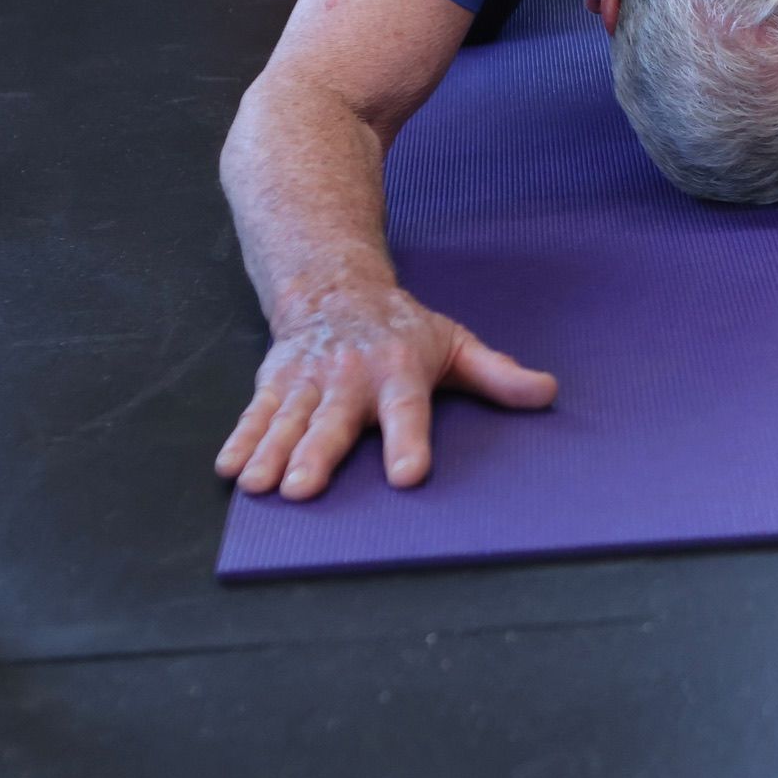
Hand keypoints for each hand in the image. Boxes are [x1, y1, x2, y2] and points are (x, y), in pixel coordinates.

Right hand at [215, 284, 557, 499]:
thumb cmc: (403, 329)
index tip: (408, 476)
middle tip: (304, 488)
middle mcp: (350, 376)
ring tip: (260, 486)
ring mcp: (308, 381)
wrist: (337, 289)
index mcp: (399, 370)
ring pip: (288, 421)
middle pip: (334, 422)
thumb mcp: (455, 344)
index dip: (408, 442)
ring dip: (272, 453)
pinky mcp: (275, 384)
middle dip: (317, 455)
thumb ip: (498, 374)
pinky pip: (255, 415)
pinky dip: (241, 440)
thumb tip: (548, 393)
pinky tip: (229, 469)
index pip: (407, 411)